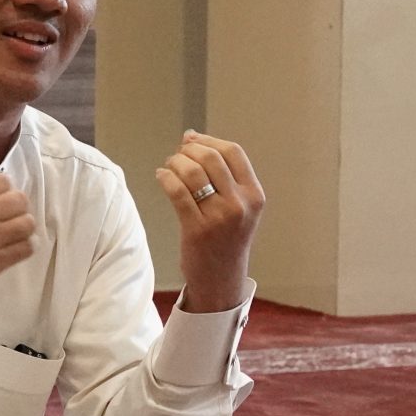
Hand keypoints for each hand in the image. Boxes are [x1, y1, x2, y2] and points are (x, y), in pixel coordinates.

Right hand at [0, 174, 36, 305]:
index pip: (3, 181)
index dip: (4, 189)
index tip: (1, 198)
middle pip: (20, 200)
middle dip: (17, 206)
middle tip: (9, 215)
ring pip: (28, 224)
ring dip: (23, 226)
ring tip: (13, 231)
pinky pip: (26, 248)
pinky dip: (25, 246)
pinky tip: (16, 246)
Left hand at [156, 132, 264, 312]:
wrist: (221, 279)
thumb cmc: (226, 238)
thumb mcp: (239, 207)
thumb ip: (223, 176)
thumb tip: (191, 136)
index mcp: (254, 195)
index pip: (233, 152)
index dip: (209, 140)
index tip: (192, 140)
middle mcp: (240, 205)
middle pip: (211, 158)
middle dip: (189, 150)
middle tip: (178, 155)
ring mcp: (220, 218)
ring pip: (193, 173)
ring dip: (175, 163)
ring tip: (169, 167)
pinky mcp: (197, 229)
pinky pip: (177, 192)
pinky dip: (165, 178)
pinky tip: (161, 177)